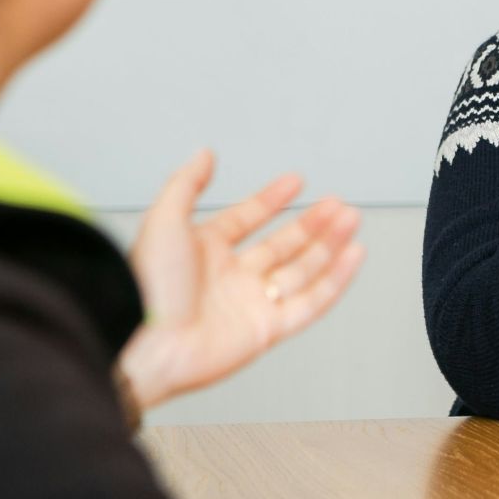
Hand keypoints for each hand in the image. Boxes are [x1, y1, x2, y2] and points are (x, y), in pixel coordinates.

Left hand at [119, 149, 365, 410]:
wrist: (146, 344)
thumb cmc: (148, 287)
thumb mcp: (163, 220)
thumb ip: (186, 184)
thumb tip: (204, 154)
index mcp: (204, 252)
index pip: (246, 219)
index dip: (271, 200)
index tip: (295, 182)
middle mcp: (230, 277)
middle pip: (282, 245)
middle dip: (312, 223)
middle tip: (337, 204)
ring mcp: (251, 304)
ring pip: (302, 270)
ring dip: (329, 245)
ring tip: (351, 220)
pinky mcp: (267, 330)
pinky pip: (311, 303)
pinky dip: (335, 280)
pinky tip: (352, 256)